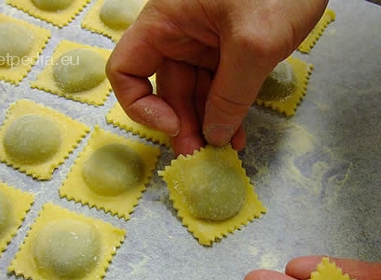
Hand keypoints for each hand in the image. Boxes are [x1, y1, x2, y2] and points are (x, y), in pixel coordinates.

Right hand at [106, 0, 327, 155]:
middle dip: (182, 125)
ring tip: (222, 153)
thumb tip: (214, 135)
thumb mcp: (253, 44)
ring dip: (207, 124)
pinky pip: (221, 87)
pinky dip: (227, 111)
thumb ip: (232, 95)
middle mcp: (179, 34)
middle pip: (167, 89)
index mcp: (166, 22)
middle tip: (199, 157)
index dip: (141, 104)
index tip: (172, 125)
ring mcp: (206, 43)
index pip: (127, 69)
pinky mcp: (231, 50)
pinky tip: (236, 134)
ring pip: (195, 93)